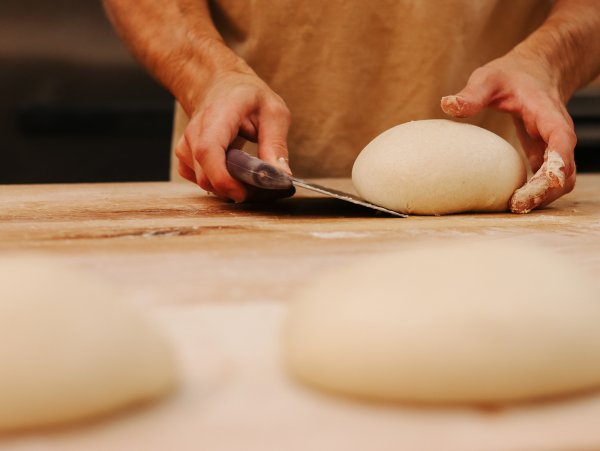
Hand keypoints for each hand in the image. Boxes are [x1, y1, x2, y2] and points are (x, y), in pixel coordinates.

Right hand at [176, 70, 291, 202]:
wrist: (221, 85)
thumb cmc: (249, 98)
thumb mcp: (274, 113)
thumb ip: (276, 144)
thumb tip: (282, 176)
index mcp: (218, 115)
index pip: (208, 151)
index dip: (223, 178)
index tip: (244, 193)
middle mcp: (195, 131)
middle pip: (205, 174)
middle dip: (233, 188)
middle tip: (259, 186)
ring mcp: (186, 144)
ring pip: (202, 180)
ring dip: (226, 186)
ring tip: (248, 175)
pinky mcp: (185, 156)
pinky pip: (197, 180)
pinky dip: (216, 183)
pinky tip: (232, 172)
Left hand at [441, 52, 575, 212]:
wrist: (533, 72)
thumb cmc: (510, 75)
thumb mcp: (488, 78)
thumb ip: (471, 93)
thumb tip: (447, 105)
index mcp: (548, 114)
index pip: (562, 140)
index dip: (559, 161)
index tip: (549, 180)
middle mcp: (557, 134)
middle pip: (566, 169)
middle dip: (546, 190)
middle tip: (516, 205)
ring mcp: (553, 148)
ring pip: (562, 180)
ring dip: (543, 196)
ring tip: (514, 208)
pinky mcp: (544, 156)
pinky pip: (548, 181)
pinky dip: (537, 193)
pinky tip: (513, 202)